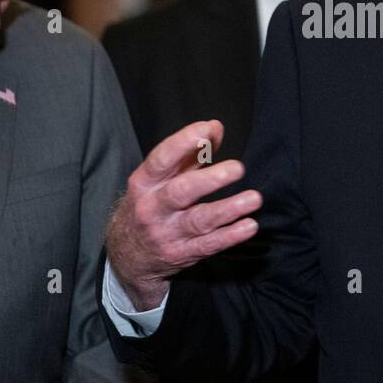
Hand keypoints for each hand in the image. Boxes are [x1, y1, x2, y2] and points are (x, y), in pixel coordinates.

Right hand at [106, 120, 261, 310]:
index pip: (162, 159)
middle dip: (210, 179)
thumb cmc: (152, 203)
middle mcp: (153, 208)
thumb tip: (215, 128)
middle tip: (238, 168)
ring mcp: (167, 233)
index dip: (184, 142)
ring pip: (199, 221)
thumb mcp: (162, 177)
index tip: (207, 129)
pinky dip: (230, 236)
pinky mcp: (182, 254)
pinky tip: (249, 225)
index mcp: (145, 182)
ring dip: (228, 209)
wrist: (129, 252)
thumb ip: (190, 152)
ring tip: (254, 198)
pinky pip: (209, 245)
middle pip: (181, 192)